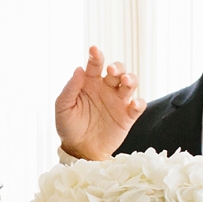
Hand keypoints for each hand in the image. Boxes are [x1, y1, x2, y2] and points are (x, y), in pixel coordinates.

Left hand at [55, 45, 141, 160]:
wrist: (79, 150)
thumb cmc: (69, 127)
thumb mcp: (63, 108)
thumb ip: (70, 89)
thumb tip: (79, 68)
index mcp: (90, 82)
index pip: (95, 64)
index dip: (96, 56)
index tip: (94, 50)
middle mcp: (106, 88)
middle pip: (118, 70)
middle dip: (118, 67)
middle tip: (111, 71)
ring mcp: (118, 101)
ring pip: (131, 83)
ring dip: (131, 79)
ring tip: (125, 81)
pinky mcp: (127, 116)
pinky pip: (138, 106)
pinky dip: (139, 103)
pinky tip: (134, 104)